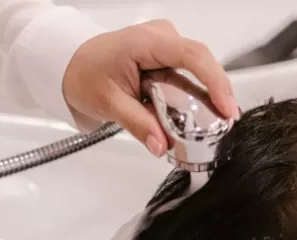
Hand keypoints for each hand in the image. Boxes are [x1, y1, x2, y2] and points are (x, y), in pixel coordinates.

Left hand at [62, 20, 238, 156]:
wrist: (70, 65)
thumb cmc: (84, 74)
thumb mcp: (109, 104)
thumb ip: (139, 125)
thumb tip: (162, 145)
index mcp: (146, 41)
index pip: (192, 56)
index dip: (215, 81)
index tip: (227, 108)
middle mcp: (161, 37)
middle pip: (201, 63)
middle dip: (216, 94)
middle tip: (227, 124)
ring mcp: (165, 45)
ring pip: (196, 71)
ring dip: (205, 98)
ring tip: (216, 124)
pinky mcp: (165, 57)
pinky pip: (187, 75)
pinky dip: (193, 95)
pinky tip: (199, 115)